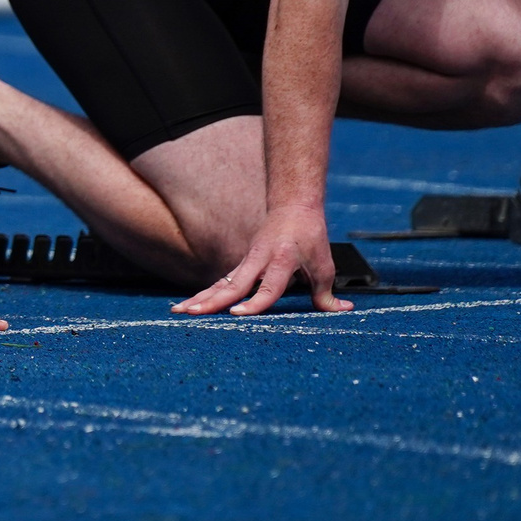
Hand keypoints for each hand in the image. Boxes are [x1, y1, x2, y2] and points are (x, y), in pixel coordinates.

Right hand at [172, 203, 350, 315]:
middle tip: (192, 314)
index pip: (267, 288)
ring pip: (221, 283)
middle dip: (211, 301)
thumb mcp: (324, 265)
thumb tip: (341, 311)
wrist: (292, 206)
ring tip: (179, 311)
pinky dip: (205, 293)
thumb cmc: (309, 235)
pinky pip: (221, 282)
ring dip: (200, 297)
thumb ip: (326, 293)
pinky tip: (190, 305)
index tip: (236, 314)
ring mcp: (247, 262)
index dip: (254, 303)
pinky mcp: (242, 264)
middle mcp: (259, 261)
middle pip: (232, 285)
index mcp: (281, 261)